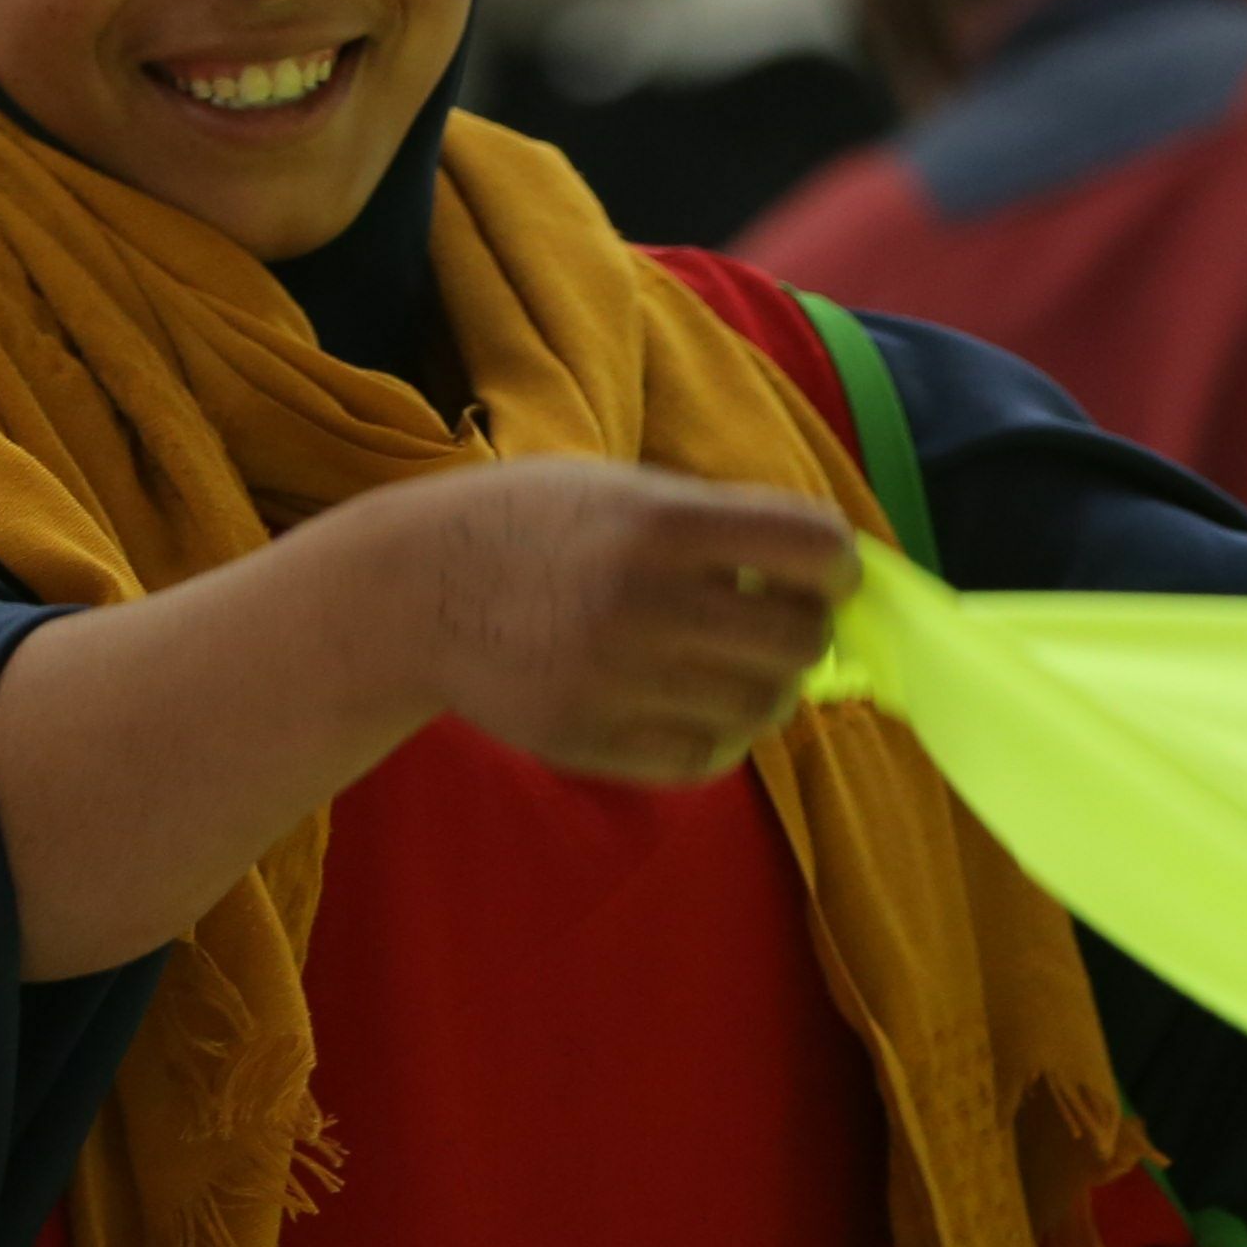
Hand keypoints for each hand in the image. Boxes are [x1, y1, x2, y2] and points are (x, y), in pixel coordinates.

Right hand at [366, 458, 859, 782]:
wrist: (408, 591)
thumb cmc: (531, 526)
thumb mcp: (622, 490)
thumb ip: (719, 523)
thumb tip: (828, 570)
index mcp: (661, 523)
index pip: (813, 549)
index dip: (838, 567)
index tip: (825, 576)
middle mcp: (644, 602)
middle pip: (799, 641)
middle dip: (803, 632)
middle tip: (776, 624)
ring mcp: (615, 679)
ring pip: (761, 707)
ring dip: (763, 688)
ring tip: (729, 666)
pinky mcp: (588, 738)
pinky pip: (705, 756)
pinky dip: (717, 736)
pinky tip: (690, 705)